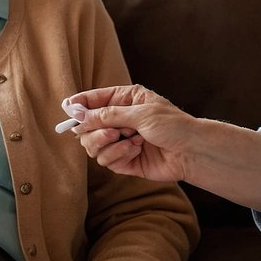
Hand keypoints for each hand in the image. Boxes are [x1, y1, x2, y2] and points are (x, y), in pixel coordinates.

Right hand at [66, 85, 195, 182]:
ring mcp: (120, 141)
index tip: (68, 109)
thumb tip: (79, 115)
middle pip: (87, 127)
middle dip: (95, 131)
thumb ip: (107, 115)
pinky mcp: (124, 161)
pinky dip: (119, 156)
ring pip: (93, 146)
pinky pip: (106, 160)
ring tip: (130, 141)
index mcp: (124, 100)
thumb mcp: (140, 114)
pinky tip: (136, 151)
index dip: (79, 105)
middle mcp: (119, 120)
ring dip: (109, 145)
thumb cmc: (173, 125)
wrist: (192, 151)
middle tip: (112, 133)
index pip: (93, 100)